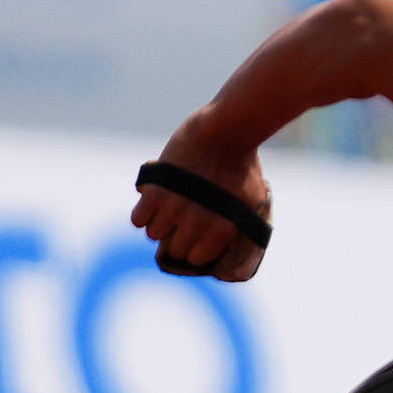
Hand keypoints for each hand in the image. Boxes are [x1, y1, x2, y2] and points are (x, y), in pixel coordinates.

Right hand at [132, 116, 272, 280]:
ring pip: (154, 234)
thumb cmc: (244, 165)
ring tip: (169, 213)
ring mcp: (174, 208)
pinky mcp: (155, 191)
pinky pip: (137, 219)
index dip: (195, 251)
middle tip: (180, 227)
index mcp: (222, 230)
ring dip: (160, 226)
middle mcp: (196, 224)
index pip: (197, 259)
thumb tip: (233, 240)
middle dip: (177, 240)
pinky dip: (143, 214)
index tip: (194, 242)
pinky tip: (153, 205)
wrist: (224, 133)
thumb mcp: (254, 199)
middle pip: (174, 249)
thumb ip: (242, 223)